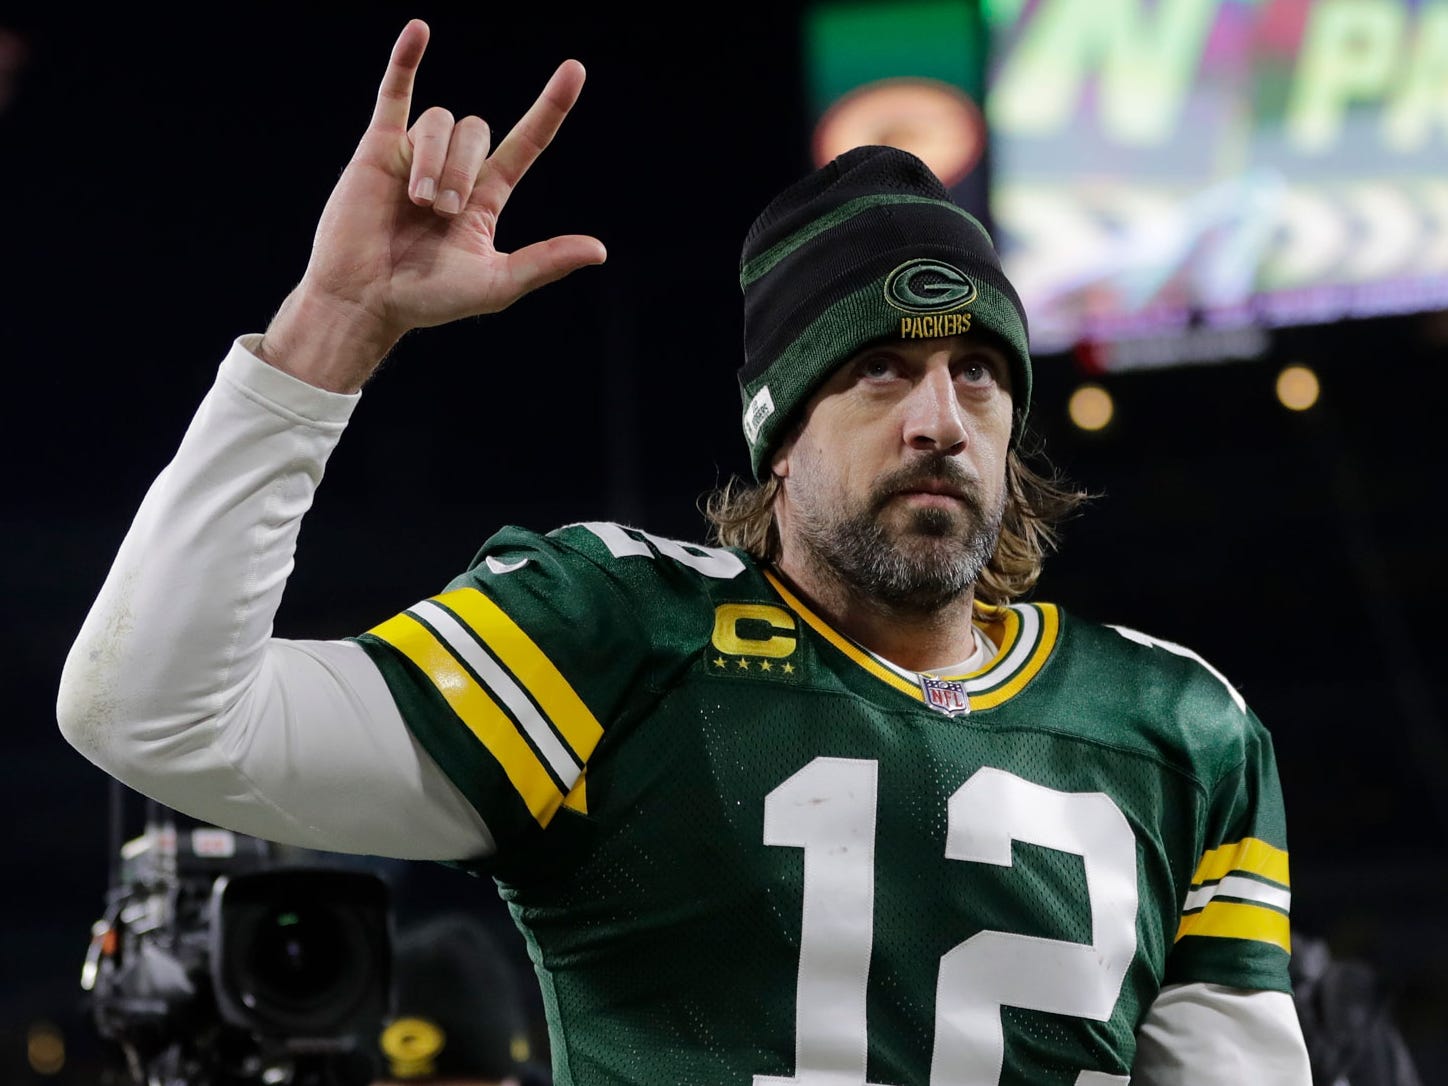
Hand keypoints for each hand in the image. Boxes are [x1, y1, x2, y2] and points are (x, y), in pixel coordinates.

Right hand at [261, 18, 606, 390]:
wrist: (365, 298)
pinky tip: (420, 30)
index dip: (550, 107)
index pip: (528, 143)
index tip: (574, 70)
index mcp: (486, 198)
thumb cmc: (428, 299)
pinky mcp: (378, 148)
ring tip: (416, 202)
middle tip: (439, 212)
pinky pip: (396, 93)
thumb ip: (545, 262)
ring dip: (434, 160)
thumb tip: (599, 251)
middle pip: (477, 131)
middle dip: (462, 169)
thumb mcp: (496, 285)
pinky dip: (405, 61)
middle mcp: (454, 170)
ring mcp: (416, 155)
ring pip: (440, 122)